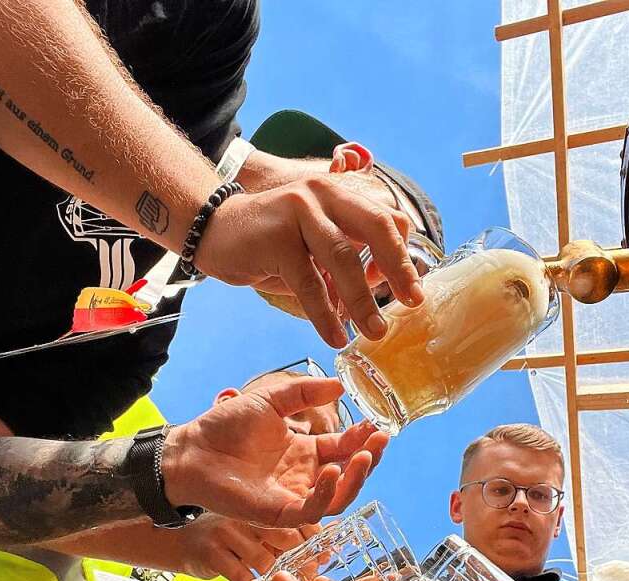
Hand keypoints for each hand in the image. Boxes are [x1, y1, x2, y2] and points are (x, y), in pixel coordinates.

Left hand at [164, 376, 388, 527]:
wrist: (191, 450)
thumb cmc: (224, 427)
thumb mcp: (270, 399)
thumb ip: (303, 392)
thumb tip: (339, 386)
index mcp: (304, 451)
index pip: (343, 449)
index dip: (362, 439)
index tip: (376, 424)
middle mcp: (304, 476)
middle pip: (348, 475)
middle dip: (369, 459)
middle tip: (381, 439)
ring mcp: (293, 496)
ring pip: (338, 498)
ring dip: (356, 479)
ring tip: (365, 455)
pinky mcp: (278, 513)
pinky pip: (311, 511)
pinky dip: (326, 494)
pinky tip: (331, 471)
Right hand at [176, 515, 318, 580]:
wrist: (178, 543)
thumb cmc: (225, 541)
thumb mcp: (254, 532)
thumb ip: (283, 539)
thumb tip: (326, 549)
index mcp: (259, 509)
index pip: (295, 523)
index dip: (311, 543)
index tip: (323, 560)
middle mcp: (244, 517)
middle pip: (285, 539)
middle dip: (299, 562)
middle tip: (306, 579)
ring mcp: (227, 533)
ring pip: (265, 560)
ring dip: (277, 579)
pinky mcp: (212, 554)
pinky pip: (241, 576)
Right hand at [195, 175, 423, 347]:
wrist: (215, 230)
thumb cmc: (272, 243)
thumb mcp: (315, 244)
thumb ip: (347, 257)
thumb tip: (382, 284)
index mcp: (340, 194)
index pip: (387, 219)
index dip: (403, 254)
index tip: (413, 289)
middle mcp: (324, 194)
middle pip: (376, 227)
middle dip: (398, 268)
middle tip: (413, 301)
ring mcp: (299, 211)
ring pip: (344, 258)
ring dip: (363, 300)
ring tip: (374, 331)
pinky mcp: (277, 238)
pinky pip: (309, 282)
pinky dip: (324, 314)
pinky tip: (334, 336)